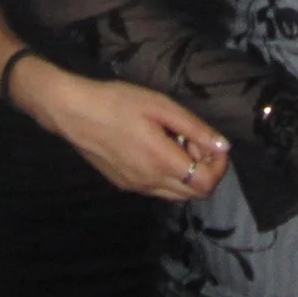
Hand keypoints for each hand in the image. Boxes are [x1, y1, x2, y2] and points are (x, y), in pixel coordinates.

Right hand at [15, 62, 231, 200]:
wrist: (73, 112)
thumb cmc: (117, 102)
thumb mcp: (160, 106)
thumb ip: (194, 128)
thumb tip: (223, 146)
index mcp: (162, 162)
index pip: (207, 184)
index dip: (219, 166)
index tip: (213, 143)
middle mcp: (150, 183)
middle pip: (194, 193)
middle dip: (204, 169)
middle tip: (193, 139)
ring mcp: (135, 187)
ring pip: (176, 194)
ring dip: (186, 174)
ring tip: (174, 142)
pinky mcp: (123, 185)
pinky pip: (157, 189)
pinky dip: (167, 175)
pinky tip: (154, 147)